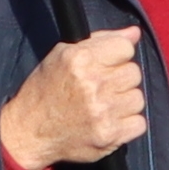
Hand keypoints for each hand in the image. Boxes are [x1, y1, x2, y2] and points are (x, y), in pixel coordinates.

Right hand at [0, 30, 146, 169]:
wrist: (29, 133)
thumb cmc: (45, 91)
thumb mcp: (62, 56)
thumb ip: (101, 40)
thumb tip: (134, 33)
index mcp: (80, 59)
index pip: (125, 48)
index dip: (118, 56)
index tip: (107, 66)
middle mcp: (93, 84)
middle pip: (134, 73)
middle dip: (120, 80)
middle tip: (101, 89)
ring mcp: (103, 111)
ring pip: (138, 98)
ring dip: (124, 103)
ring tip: (103, 106)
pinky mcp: (109, 135)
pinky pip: (139, 124)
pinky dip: (127, 125)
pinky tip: (109, 122)